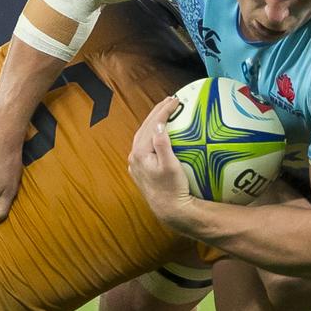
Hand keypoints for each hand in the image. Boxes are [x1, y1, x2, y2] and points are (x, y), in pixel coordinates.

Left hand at [128, 96, 193, 228]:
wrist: (170, 211)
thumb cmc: (173, 189)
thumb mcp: (170, 166)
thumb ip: (163, 144)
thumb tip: (159, 125)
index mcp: (140, 152)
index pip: (152, 124)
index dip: (163, 110)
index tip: (175, 100)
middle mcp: (134, 156)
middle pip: (145, 127)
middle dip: (157, 112)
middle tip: (171, 100)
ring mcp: (136, 164)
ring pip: (143, 135)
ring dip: (154, 122)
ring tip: (166, 112)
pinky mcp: (141, 170)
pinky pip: (146, 145)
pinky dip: (153, 134)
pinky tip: (161, 132)